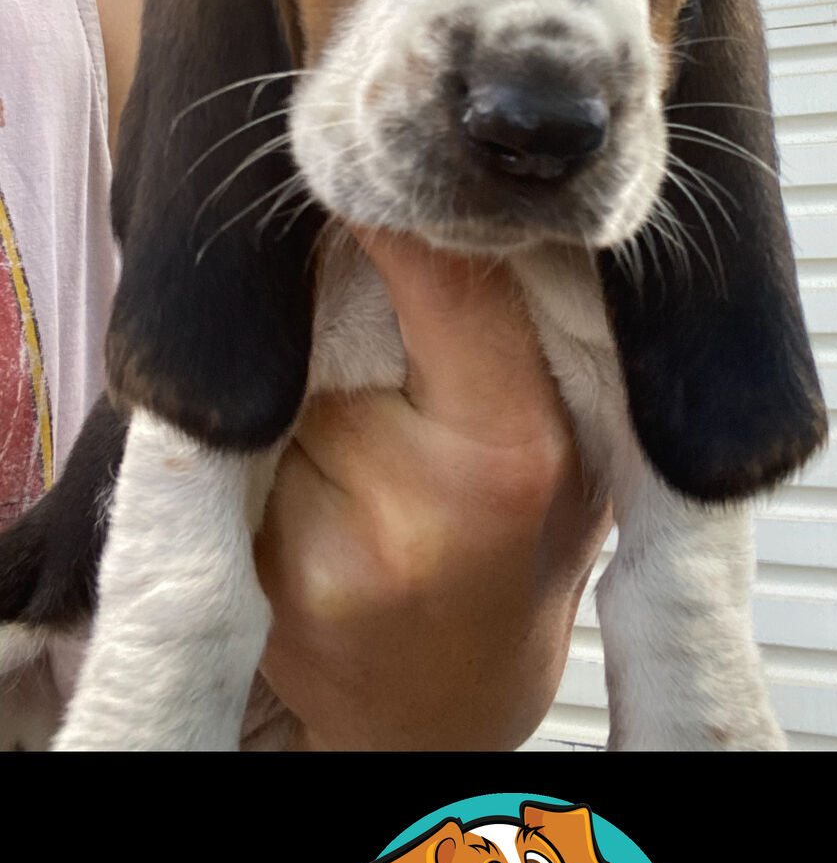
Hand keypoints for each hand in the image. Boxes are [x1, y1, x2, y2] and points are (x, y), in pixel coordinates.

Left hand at [254, 230, 611, 749]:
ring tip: (352, 428)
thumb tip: (457, 189)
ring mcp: (327, 546)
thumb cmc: (517, 555)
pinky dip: (262, 436)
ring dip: (296, 371)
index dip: (403, 205)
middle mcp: (419, 499)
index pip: (448, 275)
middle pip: (339, 314)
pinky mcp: (258, 577)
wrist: (446, 711)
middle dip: (341, 286)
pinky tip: (309, 477)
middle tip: (368, 301)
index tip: (378, 152)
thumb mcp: (568, 441)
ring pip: (280, 378)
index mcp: (517, 448)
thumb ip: (524, 332)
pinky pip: (241, 448)